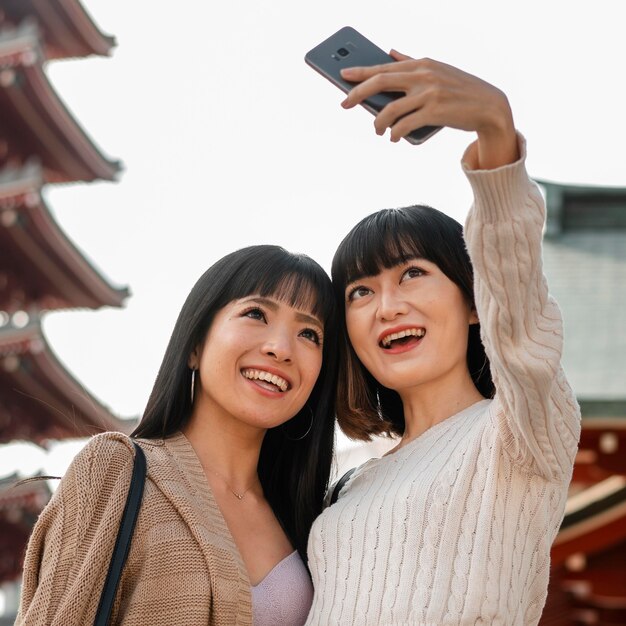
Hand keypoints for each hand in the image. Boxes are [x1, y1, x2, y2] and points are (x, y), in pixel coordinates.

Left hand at [340, 52, 518, 168]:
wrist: (489, 106)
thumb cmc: (459, 89)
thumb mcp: (437, 70)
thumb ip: (411, 63)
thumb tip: (389, 52)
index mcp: (421, 64)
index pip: (384, 67)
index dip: (360, 72)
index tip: (342, 76)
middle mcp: (423, 76)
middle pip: (380, 83)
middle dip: (358, 94)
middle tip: (344, 104)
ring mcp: (428, 94)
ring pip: (389, 110)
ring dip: (378, 123)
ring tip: (378, 130)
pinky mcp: (434, 113)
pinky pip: (403, 126)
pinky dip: (395, 134)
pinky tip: (393, 138)